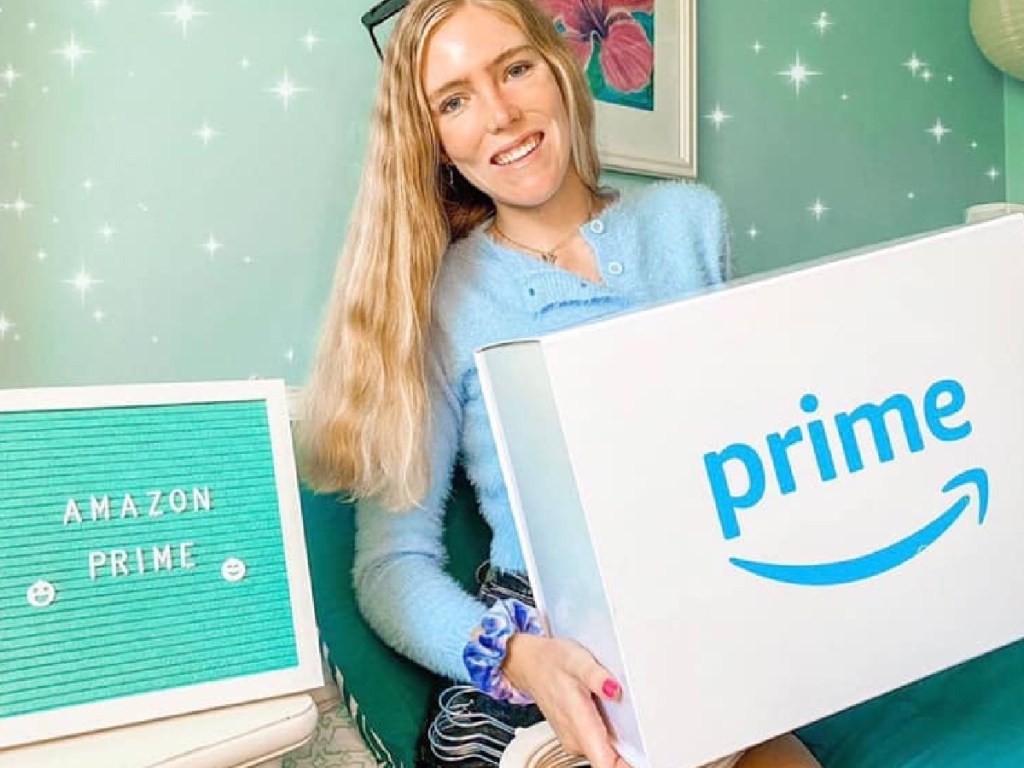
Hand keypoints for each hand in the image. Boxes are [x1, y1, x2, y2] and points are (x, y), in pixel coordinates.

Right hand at [503, 633, 631, 767]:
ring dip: (620, 743)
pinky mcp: (575, 736)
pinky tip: (609, 714)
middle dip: (630, 753)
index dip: (627, 766)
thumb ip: (597, 676)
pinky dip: (609, 735)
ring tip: (622, 715)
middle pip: (611, 761)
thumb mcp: (577, 661)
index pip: (606, 765)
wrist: (529, 663)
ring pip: (605, 754)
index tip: (644, 759)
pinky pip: (598, 745)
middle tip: (641, 729)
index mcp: (580, 726)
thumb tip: (615, 690)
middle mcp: (576, 740)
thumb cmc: (552, 661)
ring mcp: (574, 740)